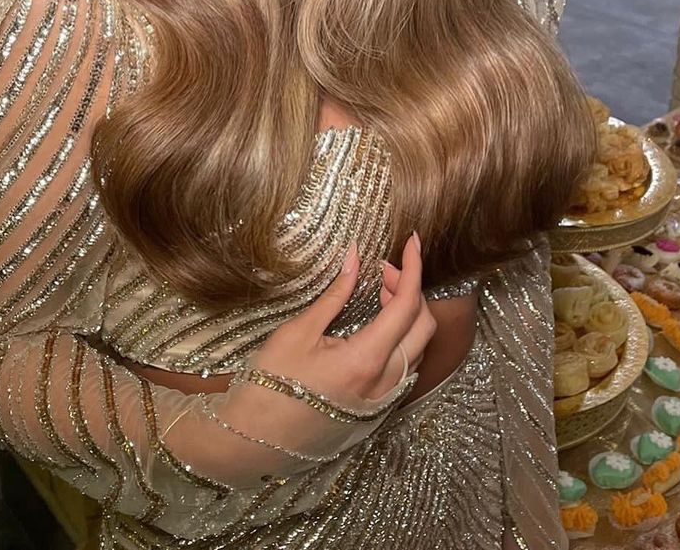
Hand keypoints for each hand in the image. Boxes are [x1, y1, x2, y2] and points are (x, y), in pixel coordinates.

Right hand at [250, 232, 437, 405]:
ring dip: (408, 315)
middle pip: (424, 326)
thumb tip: (355, 257)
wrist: (255, 438)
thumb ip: (335, 294)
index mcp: (365, 360)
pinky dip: (404, 338)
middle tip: (384, 271)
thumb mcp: (299, 332)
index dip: (414, 268)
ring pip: (420, 348)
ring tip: (379, 294)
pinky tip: (379, 325)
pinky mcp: (379, 409)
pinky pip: (408, 366)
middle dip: (411, 289)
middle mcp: (384, 384)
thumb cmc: (270, 384)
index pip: (407, 305)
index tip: (413, 242)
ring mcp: (384, 401)